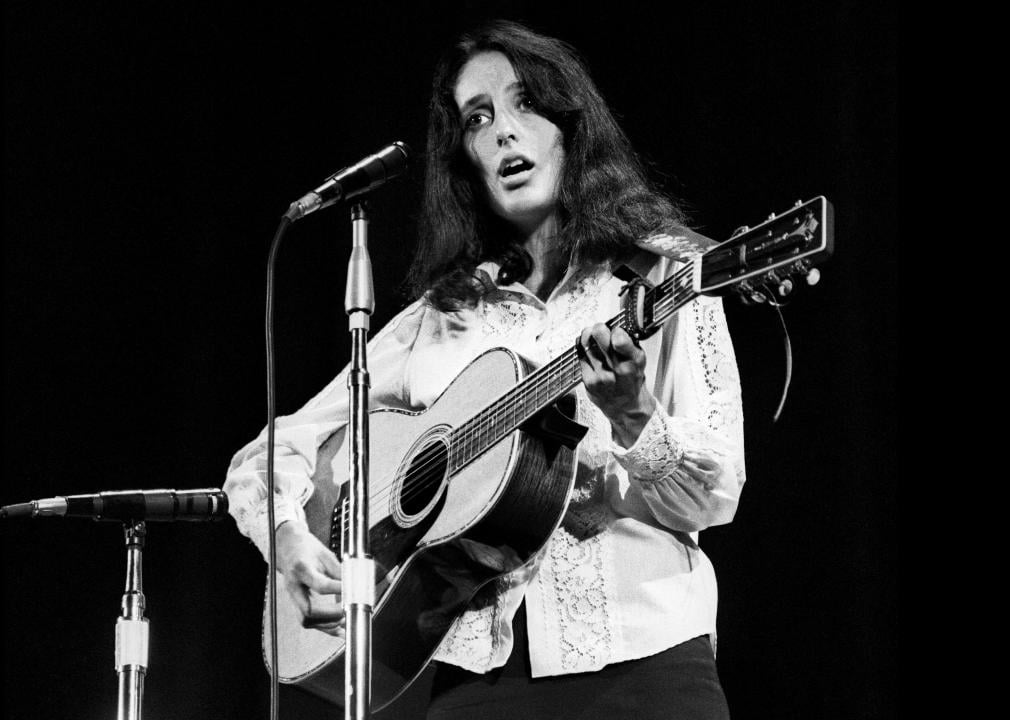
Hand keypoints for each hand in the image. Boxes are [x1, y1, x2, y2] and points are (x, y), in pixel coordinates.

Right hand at [275, 521, 344, 635]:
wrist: (288, 547)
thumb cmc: (307, 548)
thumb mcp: (325, 554)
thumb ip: (339, 572)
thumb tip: (356, 587)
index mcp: (301, 569)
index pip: (321, 585)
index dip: (339, 591)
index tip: (353, 592)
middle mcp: (294, 586)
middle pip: (309, 610)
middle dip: (332, 615)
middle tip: (348, 610)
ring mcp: (293, 597)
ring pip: (307, 620)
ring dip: (328, 624)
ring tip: (346, 618)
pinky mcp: (296, 603)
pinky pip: (309, 622)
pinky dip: (325, 628)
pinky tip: (340, 629)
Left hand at [577, 323, 656, 447]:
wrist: (626, 406)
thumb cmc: (631, 381)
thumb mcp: (638, 360)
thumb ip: (628, 343)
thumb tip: (613, 325)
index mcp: (634, 361)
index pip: (619, 338)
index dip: (615, 329)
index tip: (615, 330)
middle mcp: (618, 370)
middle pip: (599, 336)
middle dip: (599, 328)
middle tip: (600, 329)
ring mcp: (602, 376)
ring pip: (587, 343)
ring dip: (588, 335)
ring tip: (592, 336)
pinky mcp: (589, 382)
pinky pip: (580, 355)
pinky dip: (582, 347)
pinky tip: (587, 348)